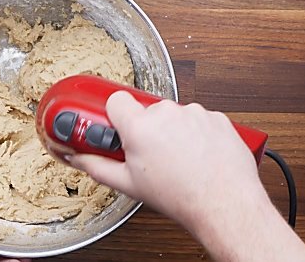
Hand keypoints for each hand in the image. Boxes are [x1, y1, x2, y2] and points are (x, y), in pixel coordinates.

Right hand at [68, 91, 265, 228]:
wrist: (225, 204)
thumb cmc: (181, 196)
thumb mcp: (129, 184)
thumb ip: (96, 166)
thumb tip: (78, 158)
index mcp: (140, 126)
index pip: (116, 99)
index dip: (115, 114)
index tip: (117, 127)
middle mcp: (167, 113)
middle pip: (146, 110)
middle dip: (146, 128)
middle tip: (150, 154)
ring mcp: (194, 113)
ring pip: (174, 115)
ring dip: (172, 131)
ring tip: (178, 159)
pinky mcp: (216, 117)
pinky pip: (198, 119)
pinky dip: (196, 133)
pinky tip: (197, 155)